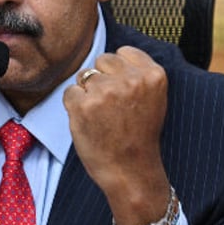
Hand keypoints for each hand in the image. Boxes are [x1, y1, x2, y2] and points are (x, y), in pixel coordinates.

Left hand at [63, 46, 170, 224]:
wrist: (130, 171)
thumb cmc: (139, 137)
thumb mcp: (154, 99)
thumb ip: (138, 74)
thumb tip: (115, 56)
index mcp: (153, 75)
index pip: (124, 52)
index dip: (118, 71)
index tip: (122, 89)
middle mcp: (130, 79)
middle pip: (102, 60)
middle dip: (102, 78)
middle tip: (111, 106)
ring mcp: (105, 91)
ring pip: (84, 75)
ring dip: (87, 92)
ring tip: (101, 115)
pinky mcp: (82, 105)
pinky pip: (70, 92)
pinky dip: (74, 106)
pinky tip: (89, 122)